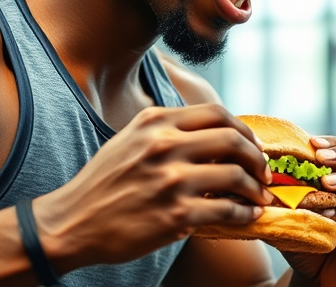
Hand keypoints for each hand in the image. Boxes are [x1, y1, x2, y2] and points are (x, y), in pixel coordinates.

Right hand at [33, 104, 273, 270]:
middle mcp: (164, 145)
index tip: (252, 146)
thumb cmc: (103, 183)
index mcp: (155, 122)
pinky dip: (246, 213)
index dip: (244, 130)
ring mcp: (170, 180)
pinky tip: (249, 216)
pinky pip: (226, 210)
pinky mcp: (175, 215)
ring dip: (256, 187)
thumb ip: (167, 131)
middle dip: (257, 157)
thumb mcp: (130, 140)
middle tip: (264, 172)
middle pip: (232, 139)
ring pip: (235, 174)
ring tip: (260, 196)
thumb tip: (213, 134)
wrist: (71, 222)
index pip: (217, 113)